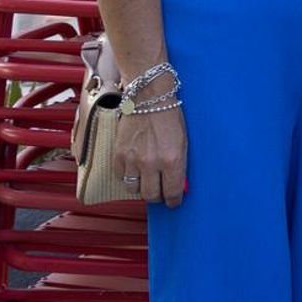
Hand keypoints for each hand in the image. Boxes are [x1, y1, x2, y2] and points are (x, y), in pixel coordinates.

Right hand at [112, 84, 186, 206]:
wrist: (149, 98)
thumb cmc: (170, 118)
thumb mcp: (183, 142)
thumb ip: (180, 166)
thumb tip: (179, 186)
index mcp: (173, 160)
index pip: (172, 194)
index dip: (173, 201)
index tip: (173, 202)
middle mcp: (152, 163)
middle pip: (151, 196)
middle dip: (157, 196)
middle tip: (160, 191)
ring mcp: (133, 160)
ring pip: (134, 189)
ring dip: (141, 186)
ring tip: (146, 178)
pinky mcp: (118, 155)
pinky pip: (121, 176)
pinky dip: (127, 175)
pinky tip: (134, 166)